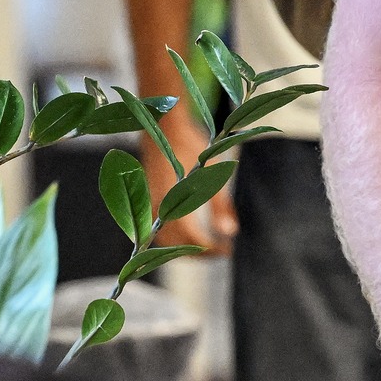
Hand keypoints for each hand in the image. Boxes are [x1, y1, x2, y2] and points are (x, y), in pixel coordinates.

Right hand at [144, 111, 235, 255]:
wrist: (165, 126)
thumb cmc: (192, 146)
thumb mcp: (212, 174)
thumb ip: (220, 205)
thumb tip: (231, 232)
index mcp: (174, 203)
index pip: (192, 239)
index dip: (210, 249)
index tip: (228, 251)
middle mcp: (157, 209)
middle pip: (175, 245)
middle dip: (198, 254)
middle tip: (221, 252)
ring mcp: (151, 206)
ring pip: (165, 239)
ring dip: (185, 248)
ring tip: (209, 247)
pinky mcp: (149, 201)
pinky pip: (159, 229)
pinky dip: (176, 238)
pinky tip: (191, 234)